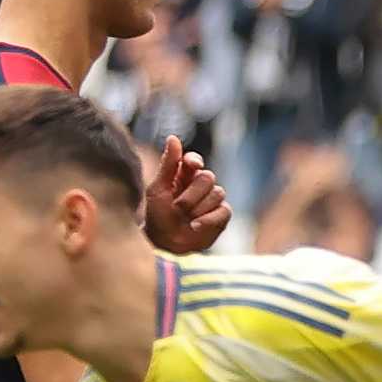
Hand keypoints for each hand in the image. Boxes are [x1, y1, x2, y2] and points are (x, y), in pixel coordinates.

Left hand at [139, 135, 232, 252]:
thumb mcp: (158, 189)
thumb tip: (173, 137)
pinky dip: (209, 219)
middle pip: (208, 177)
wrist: (165, 244)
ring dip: (198, 208)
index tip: (192, 166)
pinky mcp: (221, 216)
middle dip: (192, 194)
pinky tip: (195, 225)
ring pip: (217, 193)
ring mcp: (212, 200)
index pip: (194, 161)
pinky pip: (224, 210)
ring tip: (185, 219)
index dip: (195, 161)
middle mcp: (200, 185)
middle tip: (178, 207)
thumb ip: (168, 164)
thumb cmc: (158, 216)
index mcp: (184, 175)